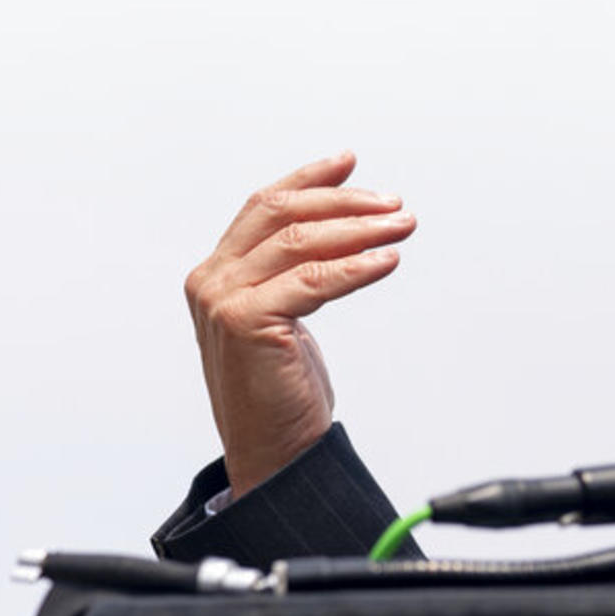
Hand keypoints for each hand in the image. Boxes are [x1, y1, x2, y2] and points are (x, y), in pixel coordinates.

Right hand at [184, 152, 416, 496]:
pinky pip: (313, 282)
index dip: (308, 181)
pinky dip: (356, 267)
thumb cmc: (282, 393)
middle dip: (343, 203)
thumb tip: (340, 237)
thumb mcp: (286, 322)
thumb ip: (293, 278)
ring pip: (300, 244)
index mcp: (218, 274)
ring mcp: (222, 300)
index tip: (350, 162)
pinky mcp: (246, 323)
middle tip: (394, 204)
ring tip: (403, 225)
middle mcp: (212, 280)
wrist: (273, 453)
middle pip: (281, 215)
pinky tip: (387, 261)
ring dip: (360, 229)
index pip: (263, 208)